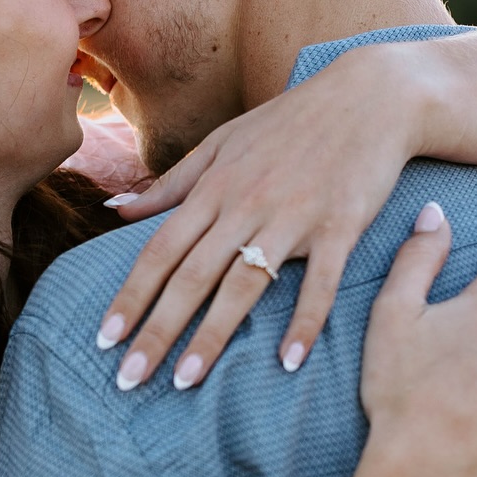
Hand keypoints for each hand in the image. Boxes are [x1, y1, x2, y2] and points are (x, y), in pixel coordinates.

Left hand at [97, 46, 417, 390]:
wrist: (371, 95)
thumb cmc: (291, 122)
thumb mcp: (224, 141)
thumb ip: (172, 183)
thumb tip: (116, 210)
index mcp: (215, 187)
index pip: (160, 251)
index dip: (130, 296)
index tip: (104, 339)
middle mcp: (246, 204)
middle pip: (192, 276)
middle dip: (156, 330)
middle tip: (128, 380)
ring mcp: (293, 217)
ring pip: (244, 284)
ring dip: (212, 336)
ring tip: (184, 381)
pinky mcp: (340, 227)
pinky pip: (319, 282)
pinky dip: (304, 322)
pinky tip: (288, 362)